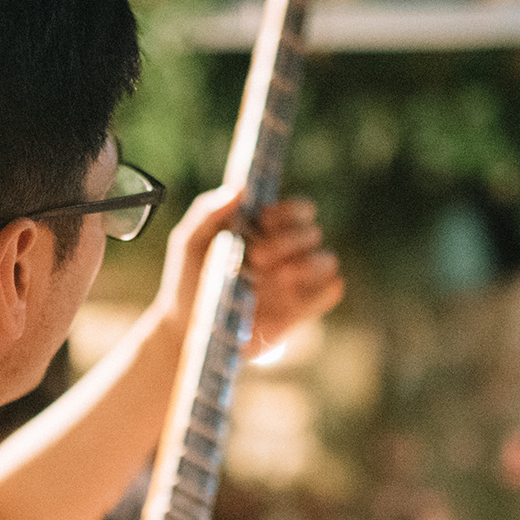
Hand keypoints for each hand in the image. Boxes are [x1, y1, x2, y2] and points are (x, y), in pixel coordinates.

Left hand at [154, 189, 342, 350]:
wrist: (186, 330)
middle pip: (312, 232)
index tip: (262, 220)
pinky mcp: (299, 309)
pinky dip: (323, 289)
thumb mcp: (188, 243)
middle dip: (288, 241)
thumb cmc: (186, 281)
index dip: (289, 210)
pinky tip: (293, 297)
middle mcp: (285, 252)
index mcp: (265, 231)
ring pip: (328, 260)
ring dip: (309, 264)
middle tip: (255, 257)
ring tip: (280, 277)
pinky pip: (332, 290)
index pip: (299, 209)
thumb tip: (237, 190)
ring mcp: (294, 281)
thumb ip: (207, 212)